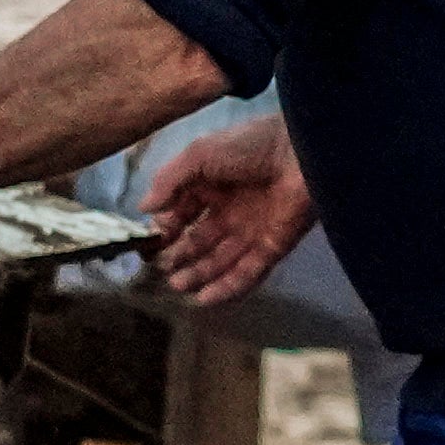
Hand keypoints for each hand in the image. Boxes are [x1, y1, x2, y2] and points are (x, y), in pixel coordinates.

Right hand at [145, 119, 316, 305]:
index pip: (183, 214)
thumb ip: (169, 181)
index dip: (167, 229)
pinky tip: (204, 298)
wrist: (300, 153)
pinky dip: (226, 288)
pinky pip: (247, 273)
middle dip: (181, 258)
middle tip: (163, 270)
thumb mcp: (199, 155)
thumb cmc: (248, 146)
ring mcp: (252, 231)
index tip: (151, 243)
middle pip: (200, 242)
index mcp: (212, 186)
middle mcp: (230, 211)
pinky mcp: (273, 247)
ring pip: (220, 261)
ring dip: (199, 275)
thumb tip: (144, 209)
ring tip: (177, 285)